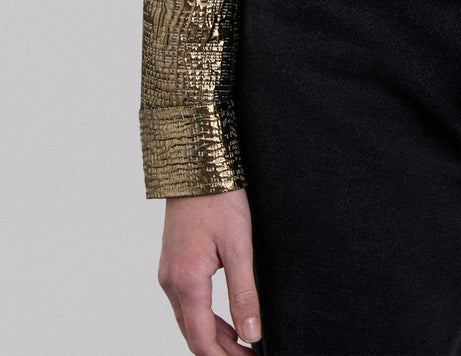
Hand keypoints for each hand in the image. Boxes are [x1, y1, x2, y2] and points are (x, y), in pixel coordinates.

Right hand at [158, 188, 260, 354]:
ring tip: (244, 345)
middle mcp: (171, 283)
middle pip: (194, 335)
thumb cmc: (218, 199)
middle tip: (250, 355)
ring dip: (215, 337)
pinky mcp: (173, 264)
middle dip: (221, 352)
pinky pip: (187, 303)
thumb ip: (244, 292)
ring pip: (189, 321)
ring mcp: (169, 274)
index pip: (202, 340)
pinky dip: (206, 318)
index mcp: (187, 282)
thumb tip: (251, 332)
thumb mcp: (239, 245)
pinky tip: (226, 320)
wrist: (195, 164)